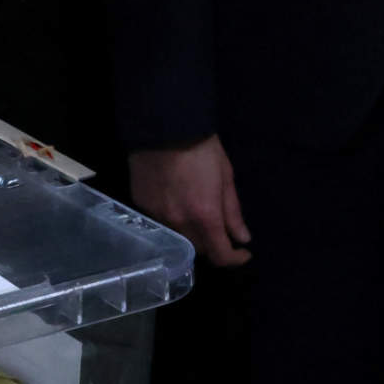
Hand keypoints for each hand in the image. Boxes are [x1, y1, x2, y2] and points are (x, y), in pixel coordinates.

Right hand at [132, 135, 251, 266]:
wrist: (163, 124)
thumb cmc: (202, 147)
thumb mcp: (225, 176)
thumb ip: (233, 212)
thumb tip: (242, 238)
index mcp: (205, 216)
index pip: (220, 255)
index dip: (234, 259)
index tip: (243, 253)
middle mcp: (179, 223)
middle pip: (198, 249)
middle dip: (211, 243)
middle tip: (218, 226)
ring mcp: (157, 215)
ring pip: (177, 238)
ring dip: (190, 233)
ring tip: (194, 213)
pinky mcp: (141, 205)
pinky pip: (160, 222)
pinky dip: (171, 219)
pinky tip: (174, 201)